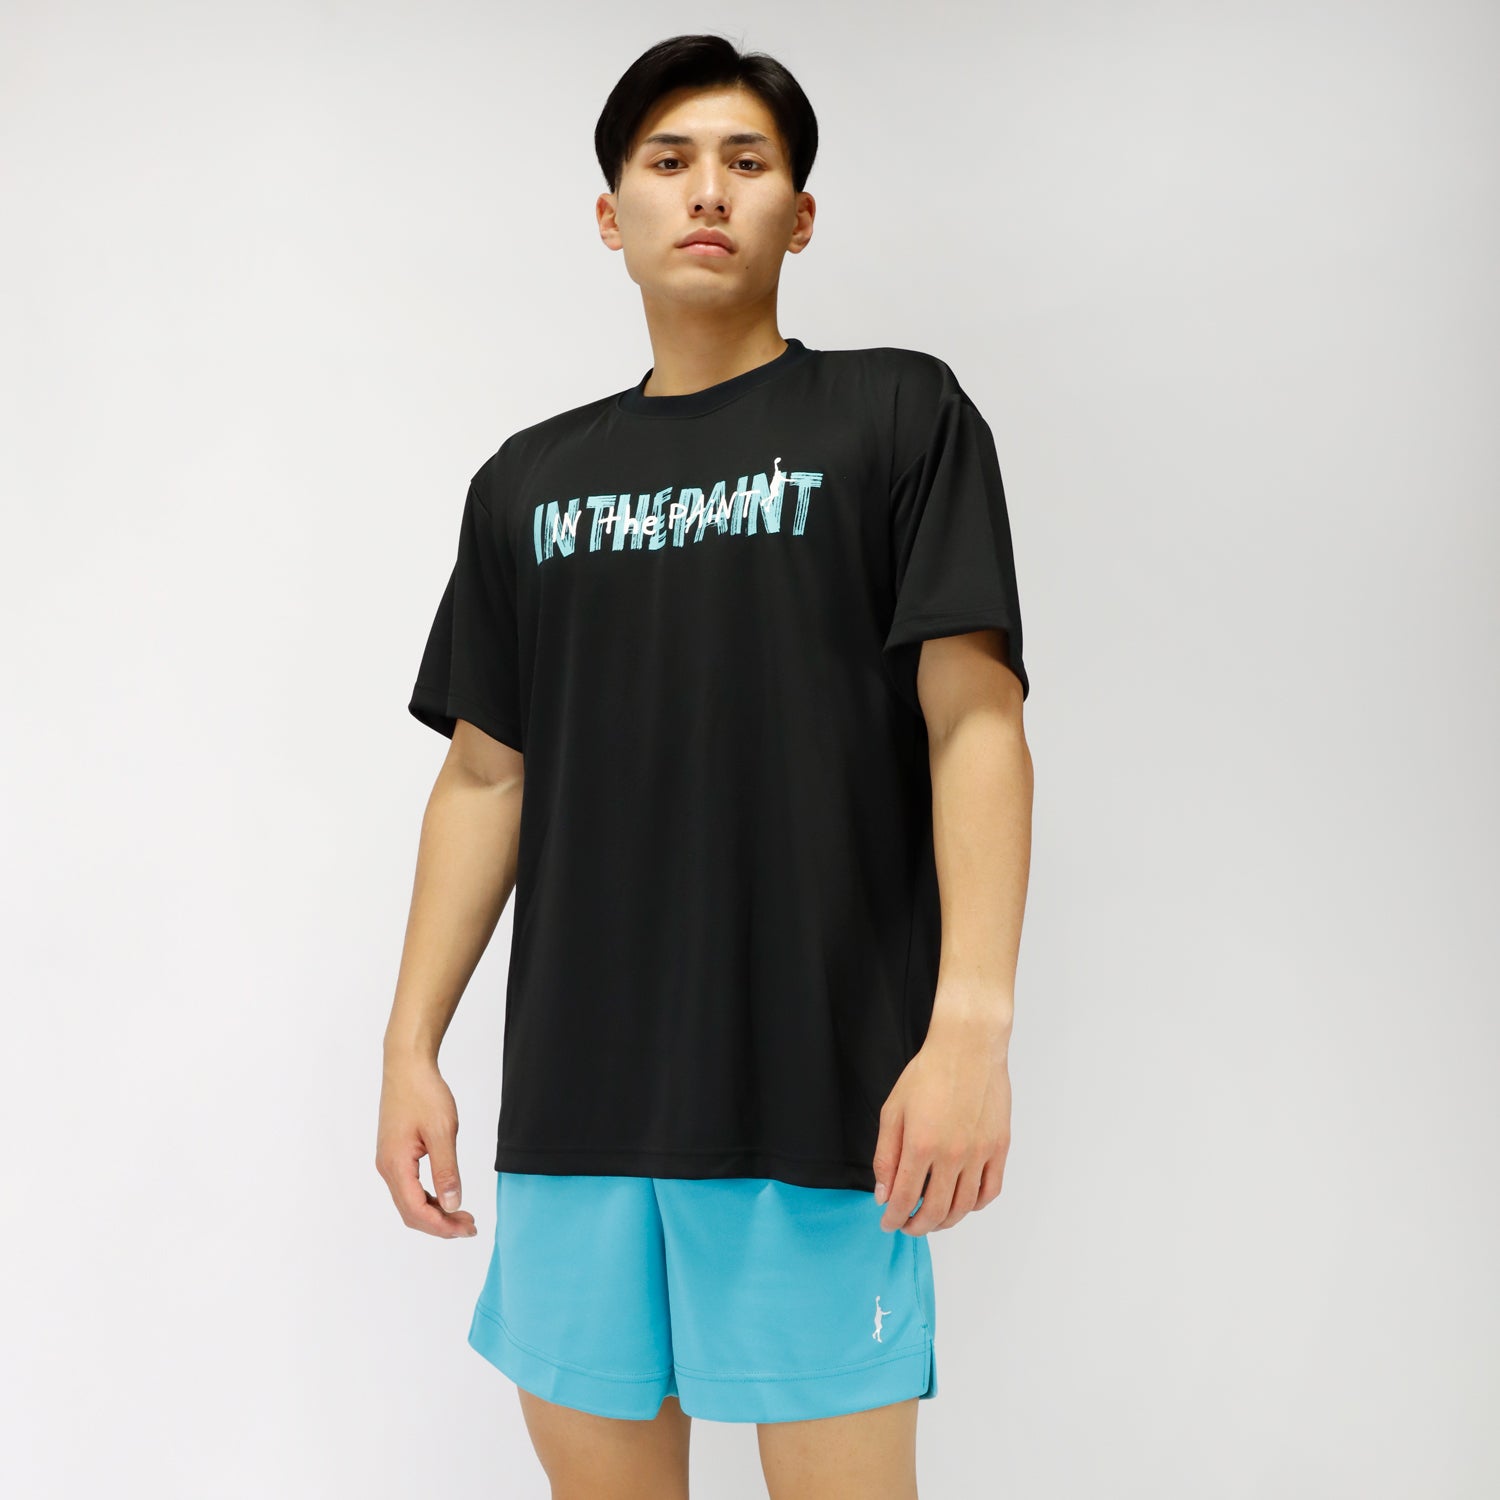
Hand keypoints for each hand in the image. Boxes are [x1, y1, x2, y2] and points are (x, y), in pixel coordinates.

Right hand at [375, 1052, 478, 1237]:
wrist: (407, 1066)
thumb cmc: (423, 1093)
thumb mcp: (442, 1132)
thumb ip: (446, 1171)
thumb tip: (452, 1205)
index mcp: (396, 1165)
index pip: (416, 1210)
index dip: (441, 1225)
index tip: (467, 1228)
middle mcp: (387, 1168)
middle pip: (410, 1211)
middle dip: (440, 1224)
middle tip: (470, 1226)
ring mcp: (389, 1161)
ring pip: (409, 1201)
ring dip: (435, 1212)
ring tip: (462, 1215)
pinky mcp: (394, 1154)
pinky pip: (409, 1187)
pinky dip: (428, 1198)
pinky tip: (446, 1196)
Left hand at [871, 1008, 1011, 1234]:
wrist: (968, 1048)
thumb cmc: (927, 1073)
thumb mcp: (893, 1110)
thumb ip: (886, 1155)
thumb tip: (884, 1194)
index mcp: (921, 1145)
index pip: (905, 1198)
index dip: (894, 1217)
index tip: (887, 1224)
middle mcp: (952, 1155)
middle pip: (936, 1210)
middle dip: (917, 1225)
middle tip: (907, 1225)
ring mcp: (980, 1153)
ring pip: (964, 1206)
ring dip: (946, 1221)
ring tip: (932, 1219)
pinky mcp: (999, 1147)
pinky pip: (990, 1190)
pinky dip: (976, 1205)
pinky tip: (962, 1203)